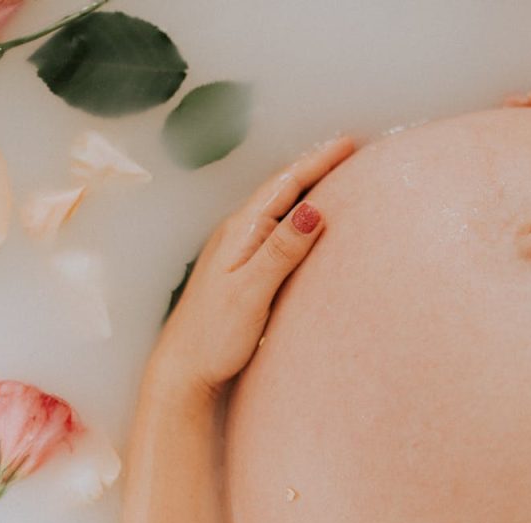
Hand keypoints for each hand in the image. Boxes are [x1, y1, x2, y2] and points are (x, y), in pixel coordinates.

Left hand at [150, 136, 355, 398]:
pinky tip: (305, 224)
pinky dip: (296, 216)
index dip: (318, 162)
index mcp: (241, 232)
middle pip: (281, 190)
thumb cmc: (214, 336)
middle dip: (315, 167)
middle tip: (348, 150)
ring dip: (305, 188)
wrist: (182, 370)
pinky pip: (275, 229)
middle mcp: (236, 234)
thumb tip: (313, 209)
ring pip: (278, 208)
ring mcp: (236, 251)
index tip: (349, 143)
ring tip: (334, 177)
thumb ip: (281, 251)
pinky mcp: (240, 270)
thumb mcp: (251, 292)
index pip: (285, 186)